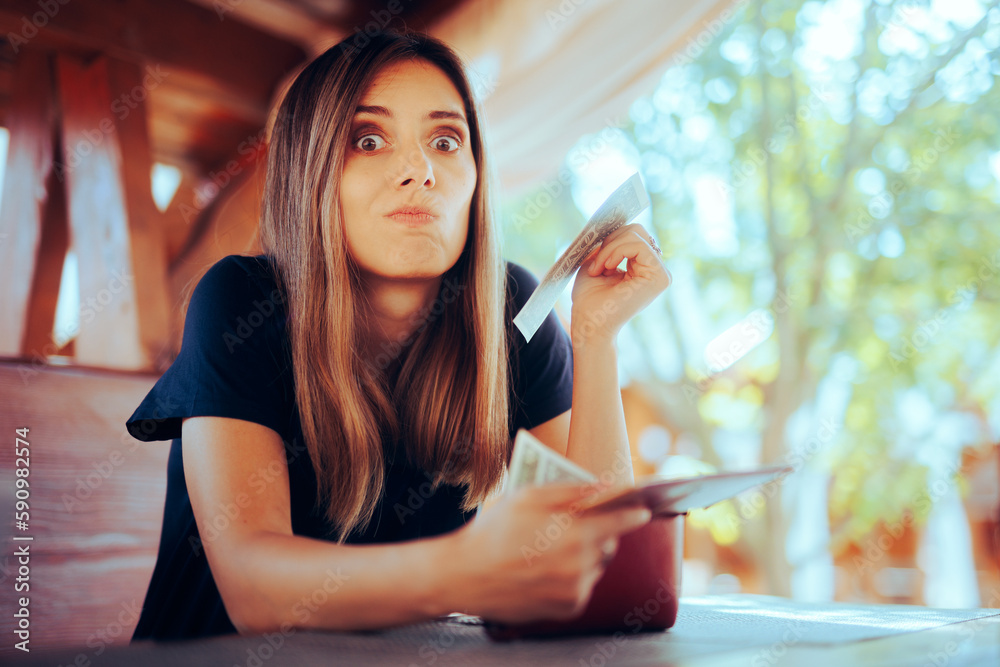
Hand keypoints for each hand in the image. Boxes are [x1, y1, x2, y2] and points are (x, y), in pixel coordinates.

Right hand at [450, 483, 651, 623]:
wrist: (465, 576)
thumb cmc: (494, 530)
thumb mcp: (529, 497)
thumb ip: (571, 491)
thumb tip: (604, 486)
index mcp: (575, 534)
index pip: (620, 522)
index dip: (634, 514)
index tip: (643, 510)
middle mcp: (581, 565)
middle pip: (609, 544)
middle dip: (600, 532)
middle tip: (577, 526)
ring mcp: (575, 590)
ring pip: (596, 566)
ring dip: (586, 555)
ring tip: (554, 548)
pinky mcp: (567, 608)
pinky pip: (583, 587)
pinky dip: (574, 577)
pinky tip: (548, 569)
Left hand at [570, 223, 670, 344]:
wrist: (589, 325)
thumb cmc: (590, 299)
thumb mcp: (596, 262)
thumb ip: (608, 243)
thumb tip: (615, 220)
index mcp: (643, 267)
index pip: (633, 234)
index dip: (611, 237)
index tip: (595, 258)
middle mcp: (656, 270)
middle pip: (636, 230)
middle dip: (610, 240)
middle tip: (596, 263)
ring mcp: (661, 274)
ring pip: (636, 235)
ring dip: (609, 248)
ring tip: (598, 269)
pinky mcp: (659, 277)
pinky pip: (637, 245)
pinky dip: (615, 251)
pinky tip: (605, 268)